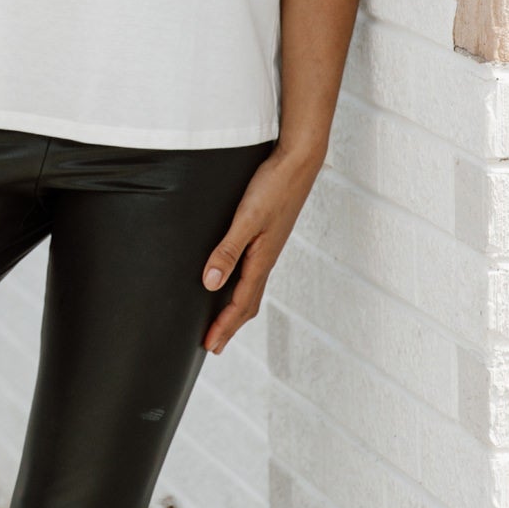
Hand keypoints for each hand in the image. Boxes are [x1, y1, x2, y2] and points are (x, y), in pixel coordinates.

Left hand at [199, 146, 321, 355]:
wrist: (299, 161)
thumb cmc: (273, 187)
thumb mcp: (247, 219)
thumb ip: (228, 250)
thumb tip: (210, 284)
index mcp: (262, 260)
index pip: (239, 303)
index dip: (223, 326)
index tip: (209, 345)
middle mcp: (267, 259)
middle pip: (247, 303)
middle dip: (230, 326)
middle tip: (213, 345)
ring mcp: (269, 248)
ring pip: (252, 289)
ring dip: (237, 309)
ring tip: (224, 321)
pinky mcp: (269, 236)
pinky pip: (255, 273)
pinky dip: (243, 288)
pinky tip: (235, 280)